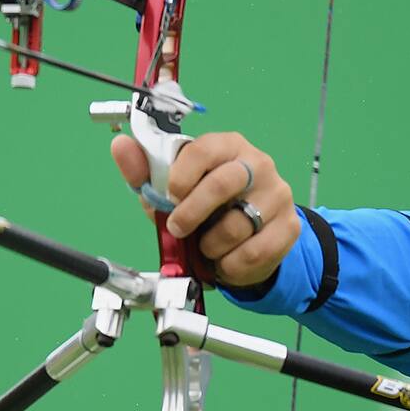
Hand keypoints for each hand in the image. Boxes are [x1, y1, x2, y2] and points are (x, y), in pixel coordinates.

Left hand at [110, 131, 299, 286]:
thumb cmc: (206, 207)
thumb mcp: (172, 190)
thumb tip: (120, 146)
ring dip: (212, 244)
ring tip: (207, 246)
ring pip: (239, 224)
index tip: (170, 196)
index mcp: (228, 146)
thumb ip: (145, 171)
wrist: (247, 239)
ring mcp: (278, 194)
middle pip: (225, 182)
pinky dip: (232, 264)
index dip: (181, 176)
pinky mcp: (289, 226)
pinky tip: (226, 259)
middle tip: (179, 229)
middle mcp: (258, 164)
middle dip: (193, 212)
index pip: (205, 149)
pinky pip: (255, 252)